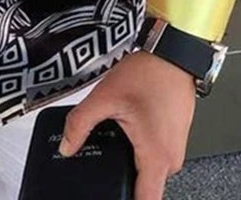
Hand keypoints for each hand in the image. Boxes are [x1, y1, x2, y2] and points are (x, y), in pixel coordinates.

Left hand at [58, 49, 195, 199]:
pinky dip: (138, 150)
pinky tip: (128, 132)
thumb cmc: (148, 74)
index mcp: (156, 157)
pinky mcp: (173, 140)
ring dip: (130, 162)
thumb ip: (80, 124)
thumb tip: (66, 146)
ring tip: (117, 139)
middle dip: (120, 178)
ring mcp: (174, 150)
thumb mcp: (104, 97)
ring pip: (148, 172)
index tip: (107, 195)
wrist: (173, 55)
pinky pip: (153, 157)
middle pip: (143, 188)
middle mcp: (171, 160)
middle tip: (104, 157)